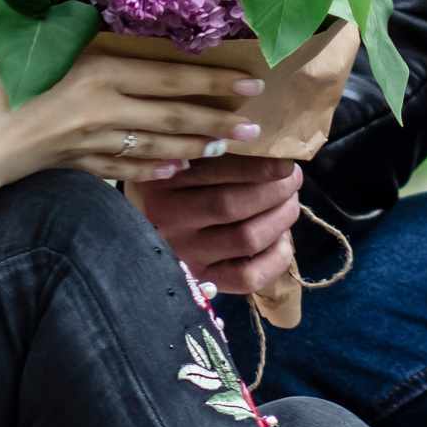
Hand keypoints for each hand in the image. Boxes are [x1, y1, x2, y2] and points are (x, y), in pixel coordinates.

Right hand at [0, 54, 265, 194]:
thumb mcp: (38, 43)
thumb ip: (81, 39)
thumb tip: (117, 25)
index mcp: (98, 71)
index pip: (172, 76)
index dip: (215, 80)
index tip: (252, 82)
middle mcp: (104, 109)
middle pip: (173, 113)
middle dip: (218, 120)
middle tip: (255, 125)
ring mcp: (92, 143)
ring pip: (157, 143)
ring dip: (195, 145)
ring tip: (226, 146)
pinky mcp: (77, 165)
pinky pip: (125, 168)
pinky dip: (154, 168)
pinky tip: (174, 168)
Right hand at [128, 156, 303, 293]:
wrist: (134, 235)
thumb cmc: (170, 189)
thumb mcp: (176, 162)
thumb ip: (209, 150)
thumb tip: (267, 145)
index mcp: (162, 183)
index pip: (216, 171)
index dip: (259, 166)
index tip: (284, 160)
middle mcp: (169, 221)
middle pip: (233, 205)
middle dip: (275, 189)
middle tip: (291, 178)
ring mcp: (185, 254)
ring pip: (247, 238)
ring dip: (281, 217)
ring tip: (290, 202)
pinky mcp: (201, 281)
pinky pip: (247, 276)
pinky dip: (276, 258)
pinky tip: (282, 239)